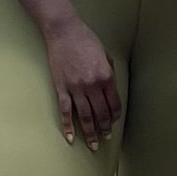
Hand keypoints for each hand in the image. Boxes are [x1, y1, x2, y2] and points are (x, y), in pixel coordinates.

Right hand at [43, 13, 121, 148]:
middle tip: (105, 138)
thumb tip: (110, 88)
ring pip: (85, 116)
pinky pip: (65, 111)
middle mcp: (92, 85)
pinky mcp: (61, 88)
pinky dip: (68, 126)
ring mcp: (76, 88)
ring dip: (90, 132)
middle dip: (104, 128)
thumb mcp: (105, 54)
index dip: (115, 116)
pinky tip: (71, 137)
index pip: (114, 104)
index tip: (114, 123)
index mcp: (106, 76)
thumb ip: (109, 72)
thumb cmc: (85, 40)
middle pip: (101, 113)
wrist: (64, 32)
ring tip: (93, 144)